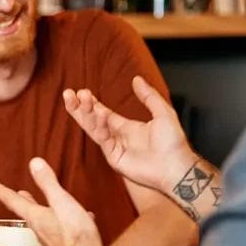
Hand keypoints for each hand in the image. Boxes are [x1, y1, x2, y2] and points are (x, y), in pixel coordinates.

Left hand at [0, 157, 102, 245]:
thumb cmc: (74, 234)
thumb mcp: (61, 203)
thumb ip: (48, 184)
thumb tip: (34, 162)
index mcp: (36, 217)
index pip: (14, 202)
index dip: (2, 192)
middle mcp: (40, 230)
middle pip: (28, 212)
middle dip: (23, 201)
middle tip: (18, 194)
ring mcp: (51, 241)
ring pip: (44, 221)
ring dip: (42, 210)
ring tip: (42, 204)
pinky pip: (62, 230)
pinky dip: (66, 221)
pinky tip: (79, 219)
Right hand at [63, 75, 196, 193]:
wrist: (176, 166)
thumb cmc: (174, 143)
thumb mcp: (163, 112)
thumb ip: (148, 96)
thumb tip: (136, 79)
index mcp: (126, 127)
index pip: (103, 113)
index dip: (92, 104)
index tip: (80, 92)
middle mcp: (117, 137)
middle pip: (92, 120)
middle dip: (80, 107)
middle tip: (69, 93)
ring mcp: (114, 148)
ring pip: (93, 128)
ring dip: (84, 113)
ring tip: (76, 99)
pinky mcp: (114, 158)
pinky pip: (103, 139)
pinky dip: (99, 126)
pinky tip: (97, 114)